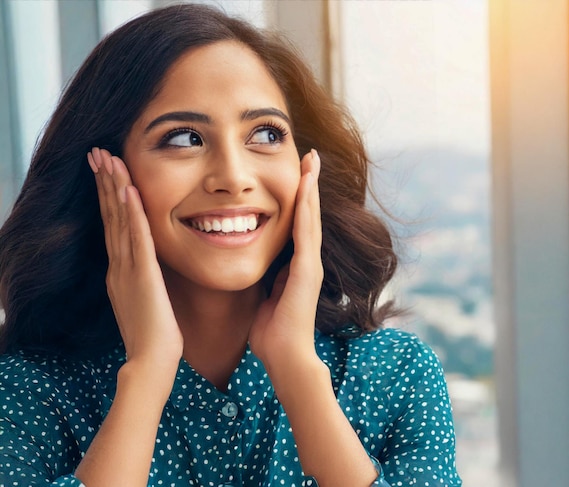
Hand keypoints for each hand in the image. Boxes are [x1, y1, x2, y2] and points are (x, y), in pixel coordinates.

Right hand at [88, 148, 182, 379]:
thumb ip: (140, 280)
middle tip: (97, 152)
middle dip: (103, 182)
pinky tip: (128, 188)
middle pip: (110, 216)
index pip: (112, 225)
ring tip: (107, 157)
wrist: (153, 361)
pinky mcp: (143, 275)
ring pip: (119, 220)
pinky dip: (132, 211)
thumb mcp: (144, 300)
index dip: (107, 196)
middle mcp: (119, 265)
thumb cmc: (154, 335)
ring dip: (113, 187)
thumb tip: (144, 268)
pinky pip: (137, 237)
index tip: (105, 170)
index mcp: (120, 270)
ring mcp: (128, 269)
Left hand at [248, 149, 323, 371]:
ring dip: (311, 187)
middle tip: (310, 156)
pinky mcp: (307, 270)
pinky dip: (306, 207)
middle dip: (309, 184)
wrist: (285, 358)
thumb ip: (266, 278)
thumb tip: (255, 265)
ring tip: (312, 160)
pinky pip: (305, 231)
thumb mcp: (265, 296)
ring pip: (311, 216)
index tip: (297, 174)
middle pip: (308, 214)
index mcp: (296, 265)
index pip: (297, 223)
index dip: (298, 198)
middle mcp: (307, 260)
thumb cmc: (272, 333)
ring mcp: (310, 264)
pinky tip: (305, 185)